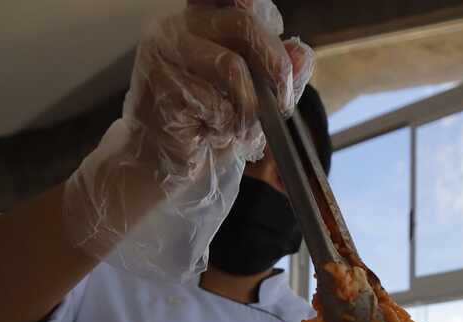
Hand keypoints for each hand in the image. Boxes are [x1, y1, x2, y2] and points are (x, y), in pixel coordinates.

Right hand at [63, 0, 314, 279]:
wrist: (162, 164)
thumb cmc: (204, 126)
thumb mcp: (250, 96)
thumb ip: (275, 71)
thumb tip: (301, 53)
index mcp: (200, 21)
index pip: (237, 0)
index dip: (263, 16)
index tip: (282, 58)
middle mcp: (177, 27)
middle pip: (242, 22)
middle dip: (275, 66)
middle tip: (283, 103)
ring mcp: (164, 53)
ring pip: (232, 66)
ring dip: (249, 108)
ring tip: (242, 129)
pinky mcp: (161, 86)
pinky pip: (216, 103)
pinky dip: (227, 126)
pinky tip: (215, 135)